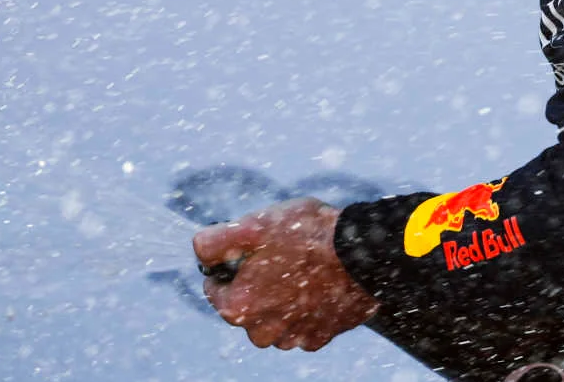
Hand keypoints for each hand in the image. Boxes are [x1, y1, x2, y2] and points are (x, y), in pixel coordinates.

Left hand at [193, 197, 378, 350]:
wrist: (364, 255)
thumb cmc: (307, 236)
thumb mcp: (252, 226)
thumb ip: (213, 241)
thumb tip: (199, 250)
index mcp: (238, 308)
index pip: (215, 287)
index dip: (231, 263)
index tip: (253, 249)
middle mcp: (262, 332)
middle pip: (246, 305)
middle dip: (257, 282)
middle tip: (281, 254)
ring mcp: (294, 337)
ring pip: (275, 317)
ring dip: (282, 297)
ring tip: (304, 267)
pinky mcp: (321, 337)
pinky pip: (304, 323)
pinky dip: (308, 307)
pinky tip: (319, 283)